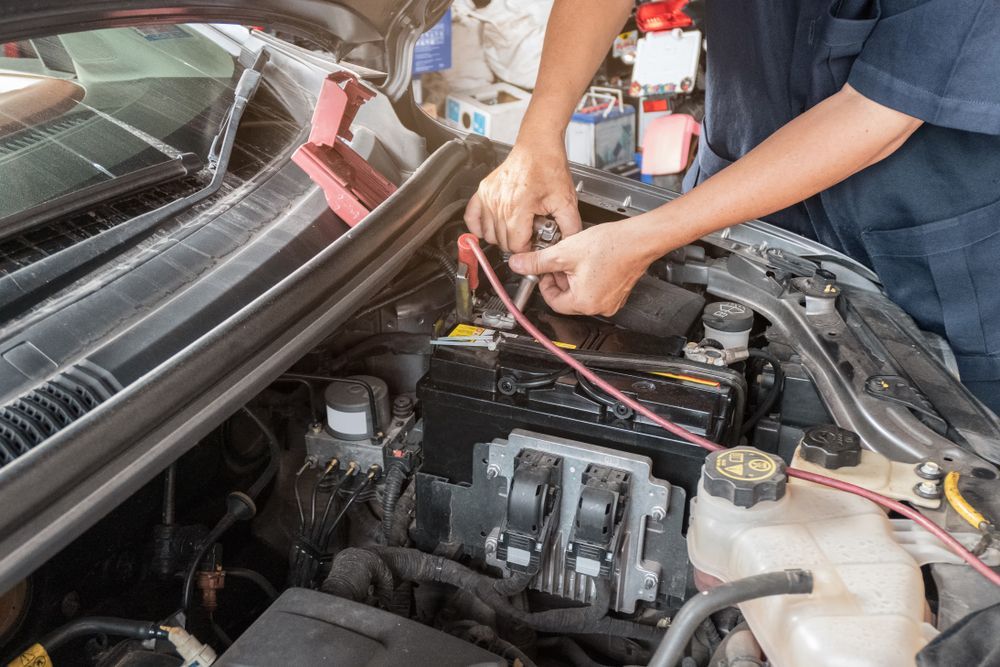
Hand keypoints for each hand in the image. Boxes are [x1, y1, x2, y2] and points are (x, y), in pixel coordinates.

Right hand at [464, 140, 581, 252]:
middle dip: (517, 243)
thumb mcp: (566, 200)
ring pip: (488, 234)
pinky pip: (471, 218)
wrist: (537, 145)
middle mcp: (499, 204)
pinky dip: (478, 227)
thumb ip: (570, 227)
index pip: (516, 246)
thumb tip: (568, 245)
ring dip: (502, 237)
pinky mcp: (483, 191)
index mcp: (517, 208)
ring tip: (516, 228)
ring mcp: (488, 197)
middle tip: (529, 234)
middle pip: (502, 242)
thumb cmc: (548, 167)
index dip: (528, 249)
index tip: (535, 243)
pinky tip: (490, 228)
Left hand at [508, 220, 656, 315]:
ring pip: (581, 293)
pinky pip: (596, 289)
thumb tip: (519, 265)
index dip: (545, 284)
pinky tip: (590, 261)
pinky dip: (588, 278)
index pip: (553, 302)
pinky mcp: (618, 293)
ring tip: (575, 258)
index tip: (544, 271)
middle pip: (567, 298)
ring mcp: (611, 301)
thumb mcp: (564, 252)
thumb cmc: (611, 245)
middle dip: (560, 279)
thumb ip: (537, 261)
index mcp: (584, 302)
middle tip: (559, 261)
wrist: (639, 238)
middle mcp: (599, 307)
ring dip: (573, 278)